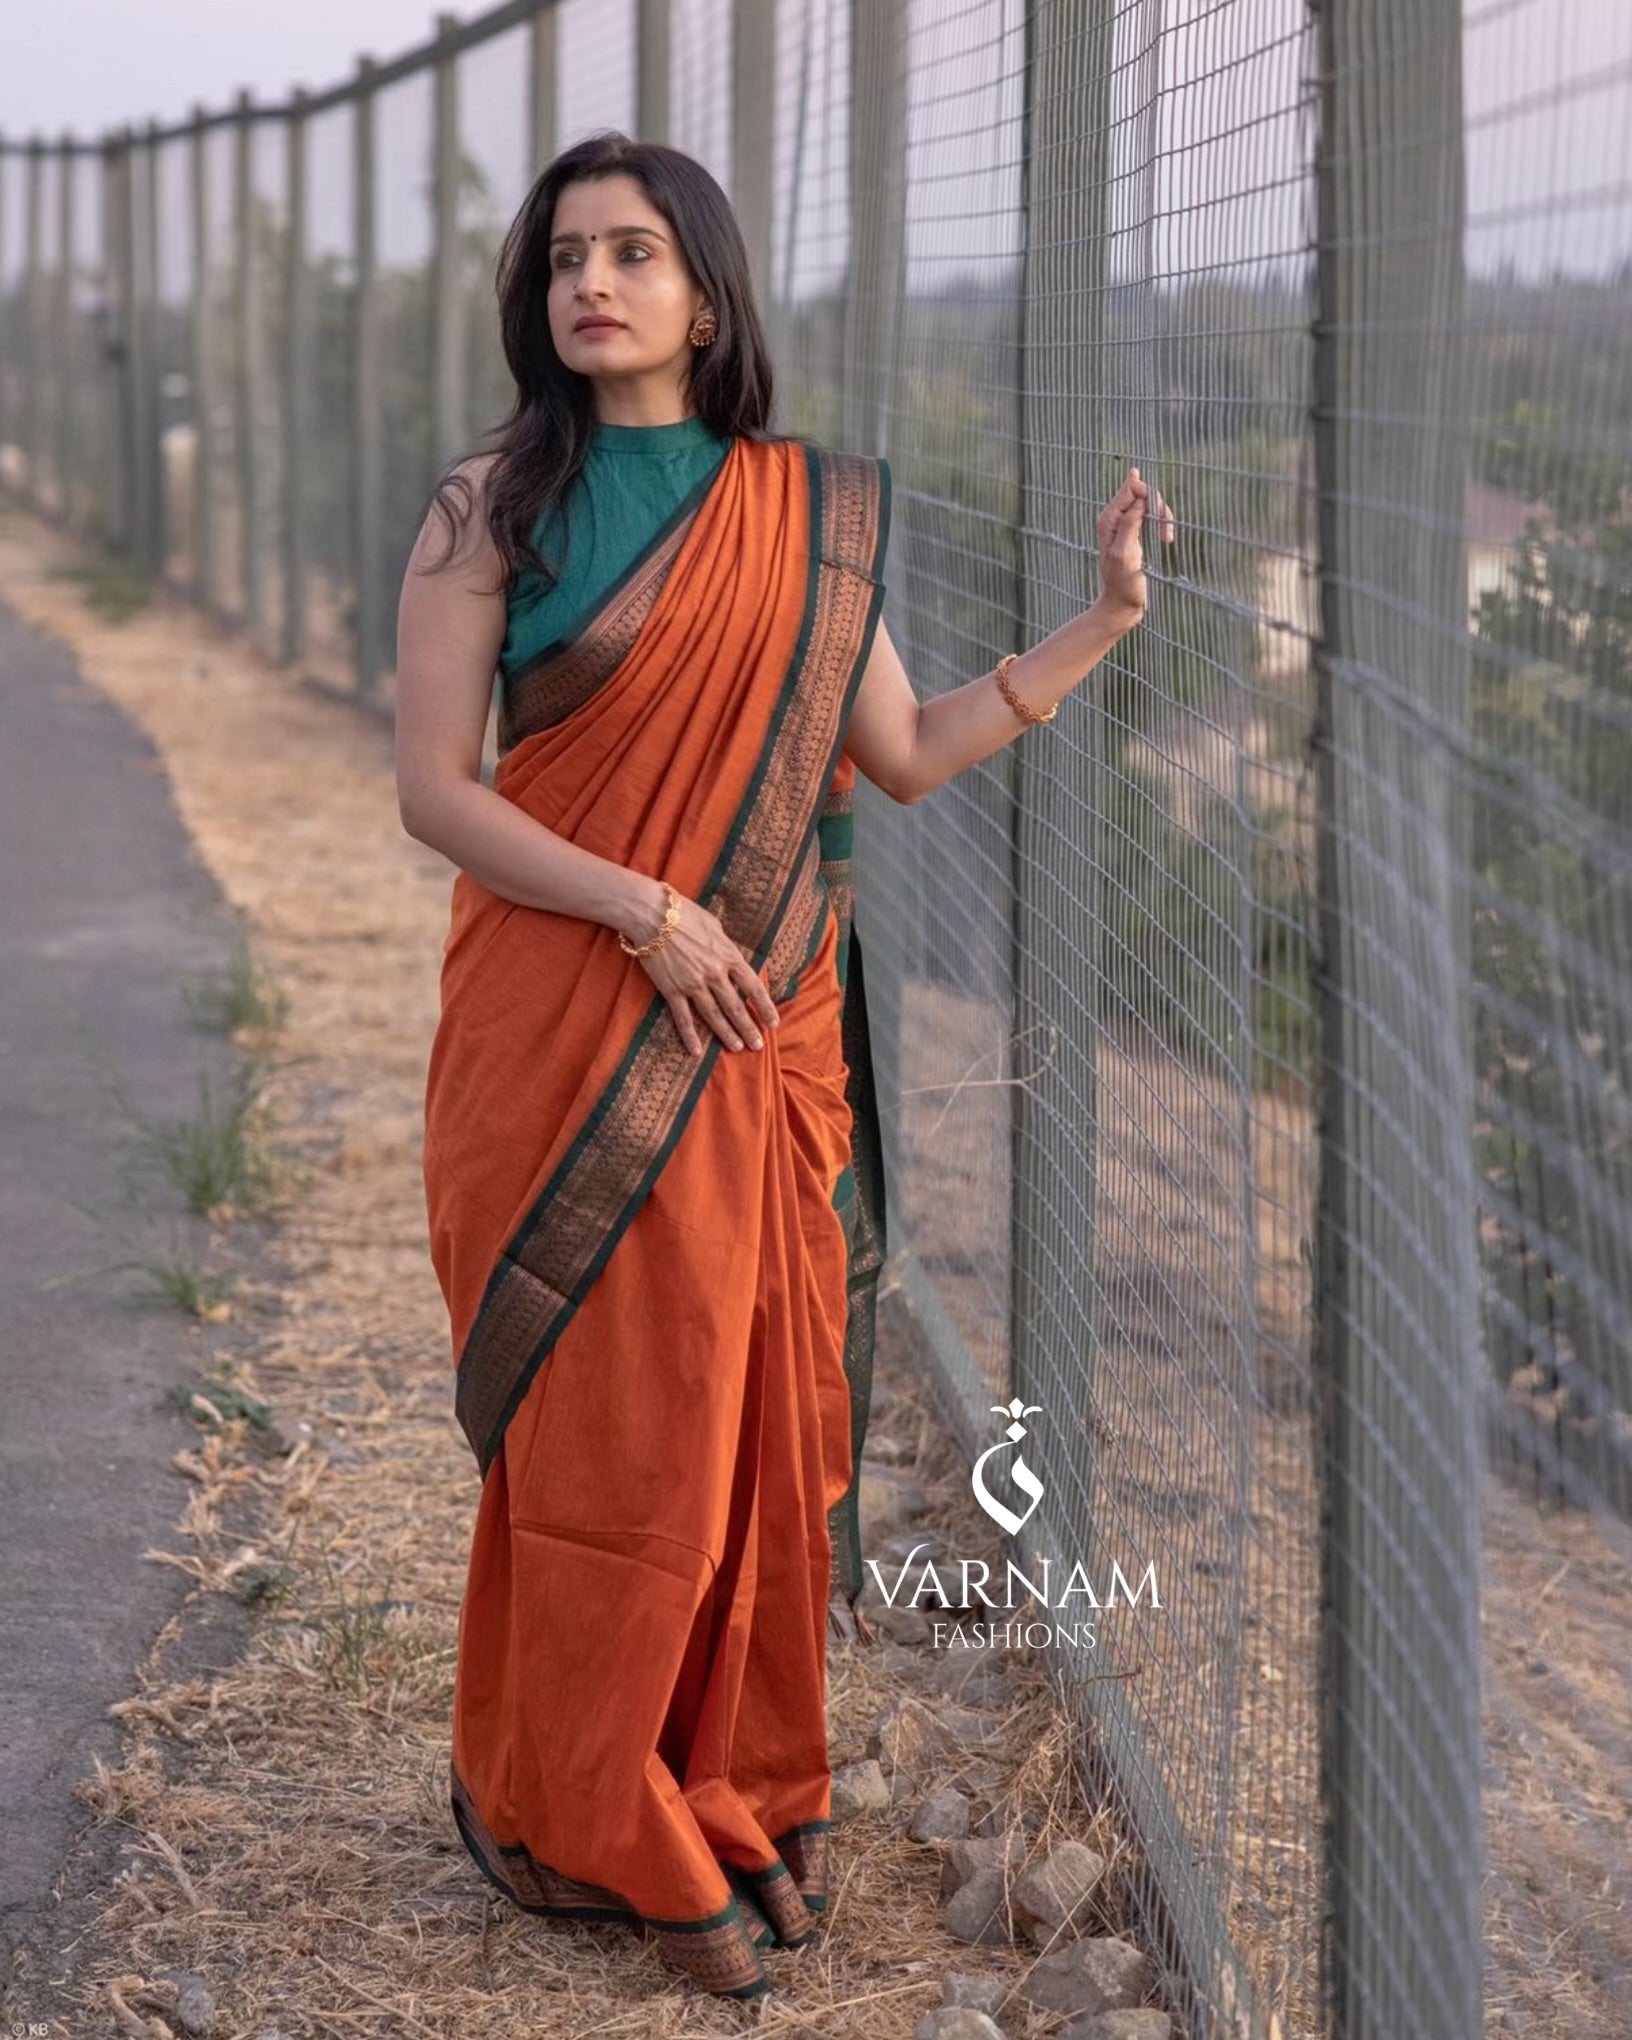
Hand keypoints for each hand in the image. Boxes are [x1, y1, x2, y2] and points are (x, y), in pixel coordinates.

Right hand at [626, 887, 782, 1057]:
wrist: (652, 915)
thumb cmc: (684, 914)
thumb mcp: (714, 926)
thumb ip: (725, 946)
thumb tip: (731, 957)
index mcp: (728, 956)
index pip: (753, 987)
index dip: (765, 1007)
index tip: (774, 1023)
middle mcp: (714, 974)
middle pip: (736, 1007)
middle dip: (749, 1028)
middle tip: (758, 1046)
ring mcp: (693, 985)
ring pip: (714, 1016)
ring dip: (727, 1034)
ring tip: (737, 1048)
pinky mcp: (672, 991)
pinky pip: (683, 1019)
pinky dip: (690, 1036)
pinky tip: (697, 1051)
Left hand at [1096, 465, 1175, 627]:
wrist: (1121, 605)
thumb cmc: (1122, 584)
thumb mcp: (1125, 553)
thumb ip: (1130, 523)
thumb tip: (1139, 497)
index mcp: (1108, 519)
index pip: (1131, 487)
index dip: (1149, 496)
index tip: (1157, 516)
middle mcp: (1114, 518)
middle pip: (1143, 492)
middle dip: (1158, 507)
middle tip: (1166, 534)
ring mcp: (1124, 524)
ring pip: (1150, 503)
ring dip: (1163, 517)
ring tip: (1168, 539)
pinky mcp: (1134, 532)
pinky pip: (1151, 515)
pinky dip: (1161, 523)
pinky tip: (1166, 539)